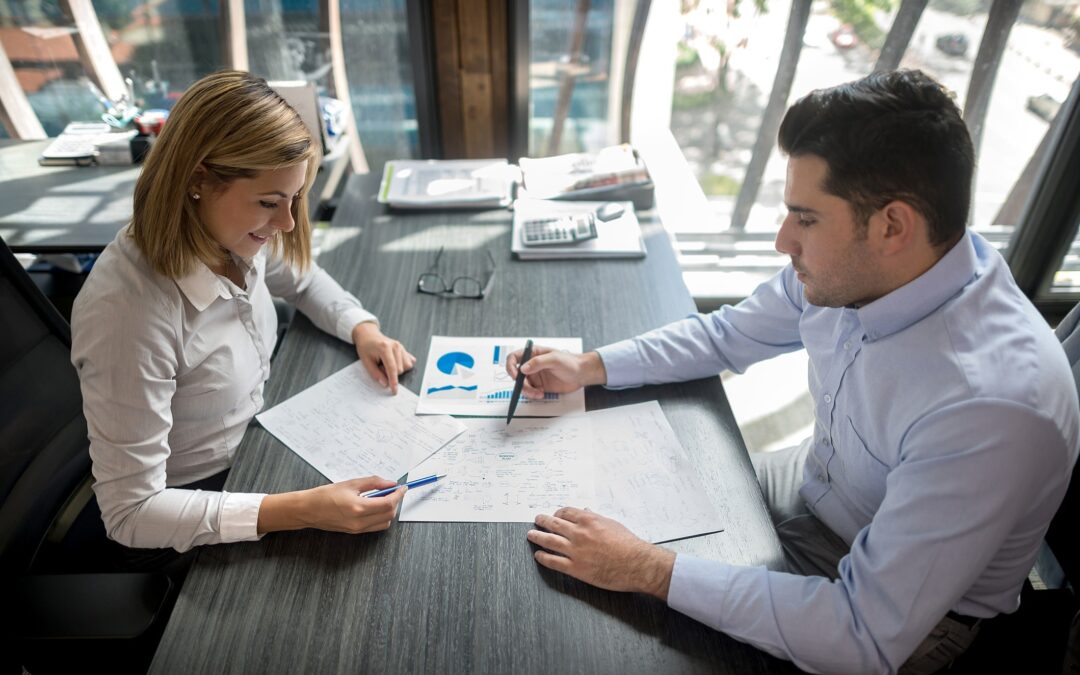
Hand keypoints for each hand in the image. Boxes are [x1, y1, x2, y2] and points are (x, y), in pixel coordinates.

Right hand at [258, 476, 406, 534]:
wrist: (308, 510)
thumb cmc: (325, 495)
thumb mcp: (351, 483)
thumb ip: (373, 483)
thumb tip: (391, 483)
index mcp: (358, 507)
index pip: (388, 503)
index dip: (398, 495)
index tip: (403, 487)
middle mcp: (360, 521)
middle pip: (389, 515)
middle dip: (396, 502)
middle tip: (394, 491)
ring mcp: (358, 529)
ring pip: (384, 523)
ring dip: (389, 511)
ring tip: (384, 498)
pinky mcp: (355, 532)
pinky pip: (375, 527)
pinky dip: (381, 517)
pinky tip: (375, 506)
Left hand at [353, 322, 415, 393]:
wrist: (368, 335)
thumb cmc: (365, 347)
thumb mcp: (366, 362)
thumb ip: (376, 374)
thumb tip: (385, 384)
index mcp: (385, 348)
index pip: (392, 369)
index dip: (393, 381)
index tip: (394, 391)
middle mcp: (396, 346)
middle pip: (400, 369)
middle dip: (390, 373)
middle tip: (380, 367)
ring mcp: (401, 346)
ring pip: (406, 366)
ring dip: (397, 370)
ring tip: (386, 364)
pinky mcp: (404, 348)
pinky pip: (409, 361)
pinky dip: (403, 365)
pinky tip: (395, 362)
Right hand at [505, 347, 606, 398]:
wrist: (581, 374)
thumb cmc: (571, 362)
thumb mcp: (554, 359)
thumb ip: (538, 362)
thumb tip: (523, 368)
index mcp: (533, 354)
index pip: (514, 358)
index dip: (510, 366)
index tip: (515, 375)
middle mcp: (532, 365)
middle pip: (516, 374)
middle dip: (520, 383)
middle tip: (528, 388)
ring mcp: (535, 376)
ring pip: (522, 385)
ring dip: (527, 391)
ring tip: (538, 393)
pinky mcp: (540, 386)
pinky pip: (530, 392)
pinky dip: (533, 395)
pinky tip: (541, 393)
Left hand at [527, 507, 674, 599]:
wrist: (636, 564)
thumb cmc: (629, 544)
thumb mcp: (613, 524)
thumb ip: (596, 518)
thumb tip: (586, 511)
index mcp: (589, 520)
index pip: (566, 512)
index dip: (558, 513)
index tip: (555, 515)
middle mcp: (579, 533)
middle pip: (554, 524)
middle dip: (543, 521)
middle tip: (537, 520)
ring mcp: (575, 551)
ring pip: (549, 541)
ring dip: (537, 537)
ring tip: (531, 535)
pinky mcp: (576, 568)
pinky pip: (554, 562)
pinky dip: (543, 558)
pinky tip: (538, 555)